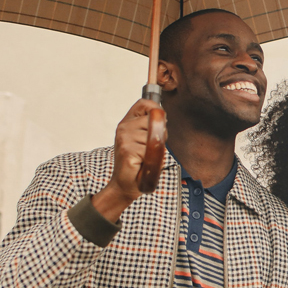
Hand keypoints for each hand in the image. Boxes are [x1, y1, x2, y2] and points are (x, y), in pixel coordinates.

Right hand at [93, 99, 166, 221]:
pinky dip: (152, 159)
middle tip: (151, 147)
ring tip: (145, 157)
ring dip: (156, 149)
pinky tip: (142, 163)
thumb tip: (163, 115)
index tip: (160, 120)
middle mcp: (124, 127)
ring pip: (155, 136)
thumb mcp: (142, 139)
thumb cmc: (136, 162)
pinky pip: (152, 150)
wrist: (124, 184)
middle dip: (161, 133)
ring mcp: (125, 138)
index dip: (156, 108)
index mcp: (127, 122)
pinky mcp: (128, 150)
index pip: (144, 103)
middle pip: (154, 119)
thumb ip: (150, 126)